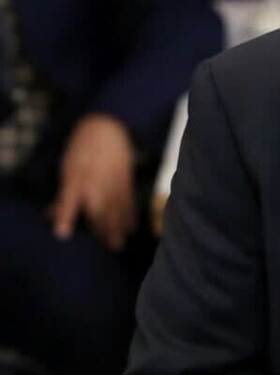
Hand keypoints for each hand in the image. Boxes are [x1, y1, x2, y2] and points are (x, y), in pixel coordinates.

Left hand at [50, 113, 135, 250]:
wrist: (108, 127)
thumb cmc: (82, 148)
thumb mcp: (67, 169)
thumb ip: (63, 194)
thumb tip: (52, 214)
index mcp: (76, 179)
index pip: (68, 202)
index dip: (65, 218)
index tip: (63, 234)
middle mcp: (95, 184)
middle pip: (99, 211)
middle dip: (103, 230)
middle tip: (109, 247)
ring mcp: (113, 183)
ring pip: (116, 209)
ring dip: (118, 227)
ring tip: (120, 243)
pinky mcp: (126, 180)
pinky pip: (129, 200)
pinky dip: (130, 214)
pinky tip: (132, 225)